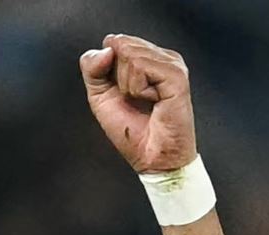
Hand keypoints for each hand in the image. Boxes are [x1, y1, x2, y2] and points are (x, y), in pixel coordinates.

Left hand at [80, 35, 196, 173]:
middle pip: (120, 46)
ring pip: (131, 55)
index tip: (121, 93)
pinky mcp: (177, 75)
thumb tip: (107, 47)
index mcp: (147, 57)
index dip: (106, 69)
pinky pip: (141, 67)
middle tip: (135, 99)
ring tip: (145, 101)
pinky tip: (154, 101)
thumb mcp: (100, 95)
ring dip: (129, 86)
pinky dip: (138, 89)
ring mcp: (172, 64)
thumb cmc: (131, 130)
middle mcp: (162, 56)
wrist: (152, 158)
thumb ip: (92, 68)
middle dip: (118, 78)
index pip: (113, 43)